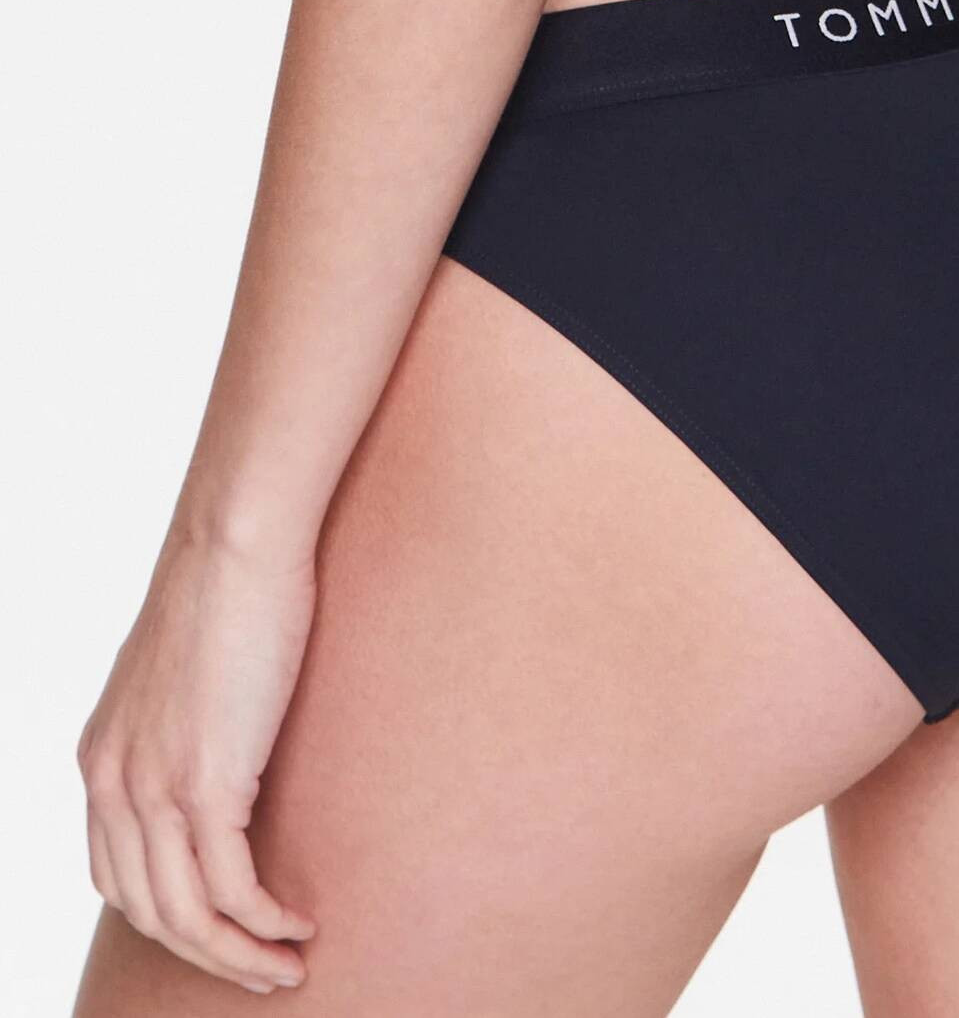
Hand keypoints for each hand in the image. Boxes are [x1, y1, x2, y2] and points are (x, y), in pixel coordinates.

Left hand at [78, 526, 318, 993]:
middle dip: (206, 955)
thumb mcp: (188, 675)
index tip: (224, 934)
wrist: (236, 546)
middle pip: (147, 910)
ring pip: (185, 915)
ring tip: (288, 963)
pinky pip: (229, 887)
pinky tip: (297, 924)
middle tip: (263, 969)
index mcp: (102, 759)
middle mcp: (112, 783)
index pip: (118, 876)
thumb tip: (228, 748)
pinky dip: (263, 922)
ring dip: (239, 955)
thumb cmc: (227, 591)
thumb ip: (189, 724)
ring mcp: (153, 787)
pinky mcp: (206, 782)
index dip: (170, 921)